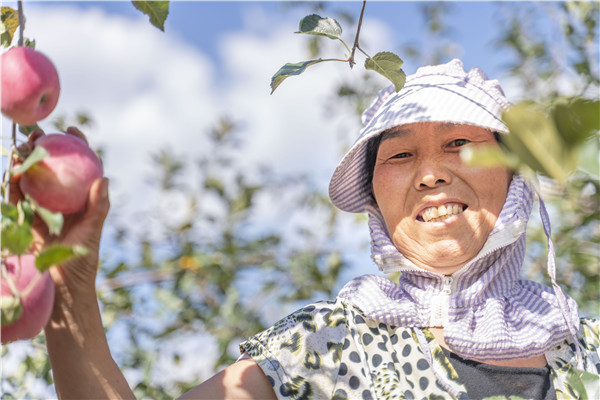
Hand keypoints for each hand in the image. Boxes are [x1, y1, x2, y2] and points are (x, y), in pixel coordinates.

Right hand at [9, 127, 109, 299]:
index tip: (72, 129)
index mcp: (80, 201)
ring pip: (31, 179)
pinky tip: (15, 171)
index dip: (76, 147)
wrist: (60, 288)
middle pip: (51, 169)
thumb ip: (98, 206)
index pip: (79, 167)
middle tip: (39, 134)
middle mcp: (59, 202)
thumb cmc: (82, 261)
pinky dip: (14, 184)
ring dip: (25, 162)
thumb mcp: (92, 231)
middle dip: (43, 148)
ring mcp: (40, 210)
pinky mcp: (23, 222)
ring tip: (24, 148)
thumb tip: (104, 178)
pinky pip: (16, 198)